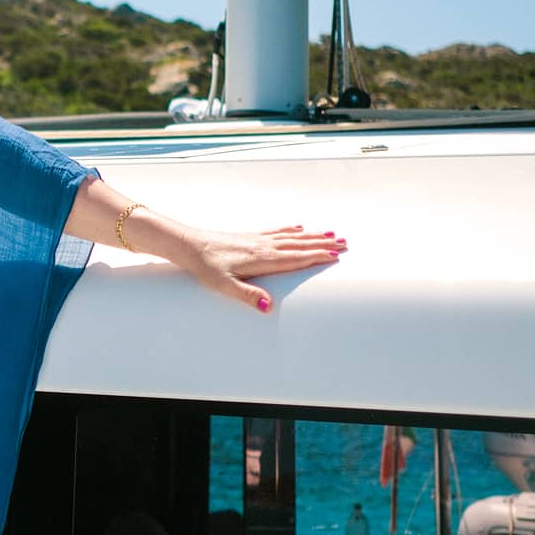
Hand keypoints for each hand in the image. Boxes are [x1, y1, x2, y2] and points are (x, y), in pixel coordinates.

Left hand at [172, 225, 345, 312]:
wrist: (189, 245)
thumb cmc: (205, 266)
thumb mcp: (223, 285)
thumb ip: (246, 295)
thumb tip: (267, 306)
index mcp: (262, 259)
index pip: (296, 258)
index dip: (317, 257)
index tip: (337, 255)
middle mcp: (263, 246)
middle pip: (299, 245)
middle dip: (323, 245)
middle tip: (345, 244)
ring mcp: (257, 239)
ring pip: (291, 237)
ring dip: (312, 236)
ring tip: (331, 234)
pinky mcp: (250, 236)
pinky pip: (277, 231)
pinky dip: (291, 230)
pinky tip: (298, 227)